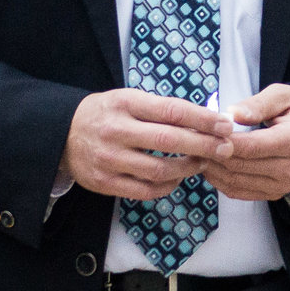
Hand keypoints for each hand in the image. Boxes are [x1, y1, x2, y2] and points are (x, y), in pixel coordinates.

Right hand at [59, 89, 232, 201]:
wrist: (62, 135)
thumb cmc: (105, 114)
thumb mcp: (127, 100)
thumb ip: (160, 108)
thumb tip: (205, 119)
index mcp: (124, 104)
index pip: (171, 110)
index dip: (202, 119)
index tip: (225, 124)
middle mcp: (115, 131)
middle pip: (168, 140)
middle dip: (203, 145)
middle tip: (226, 148)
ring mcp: (109, 159)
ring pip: (159, 170)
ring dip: (188, 168)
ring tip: (202, 162)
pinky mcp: (105, 183)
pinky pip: (145, 190)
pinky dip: (168, 186)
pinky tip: (178, 178)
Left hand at [200, 84, 289, 201]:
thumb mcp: (283, 95)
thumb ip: (257, 104)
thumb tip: (231, 113)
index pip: (251, 147)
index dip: (223, 142)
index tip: (201, 131)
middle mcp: (289, 168)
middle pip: (239, 165)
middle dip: (211, 152)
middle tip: (190, 138)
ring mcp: (282, 185)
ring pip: (235, 181)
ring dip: (211, 167)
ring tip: (195, 150)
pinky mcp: (274, 194)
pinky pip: (239, 191)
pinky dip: (219, 180)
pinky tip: (208, 164)